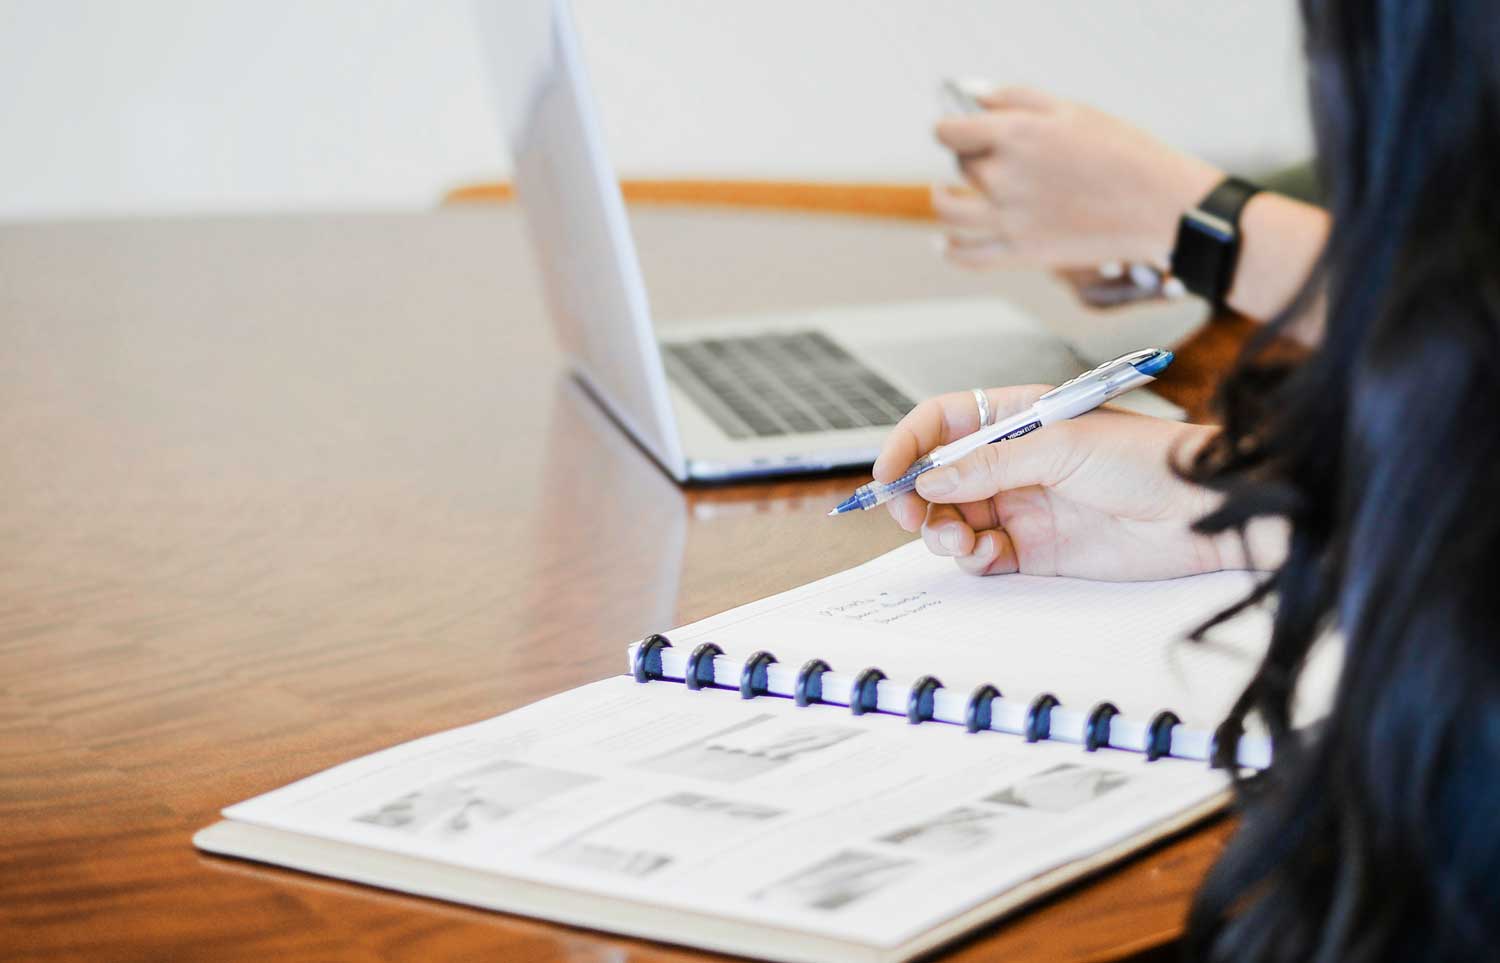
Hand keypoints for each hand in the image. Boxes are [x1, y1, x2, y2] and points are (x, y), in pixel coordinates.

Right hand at [874, 385, 1249, 580]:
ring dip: (941, 531)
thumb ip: (990, 465)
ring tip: (956, 539)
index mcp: (1016, 418)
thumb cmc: (1148, 459)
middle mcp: (1012, 462)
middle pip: (938, 477)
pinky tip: (985, 554)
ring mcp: (1022, 506)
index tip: (887, 474)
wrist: (1203, 514)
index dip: (909, 444)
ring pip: (953, 519)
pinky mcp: (1035, 550)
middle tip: (912, 516)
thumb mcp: (1061, 446)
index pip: (943, 423)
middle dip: (917, 497)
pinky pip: (982, 555)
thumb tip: (930, 480)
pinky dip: (971, 558)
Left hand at [931, 87, 1223, 268]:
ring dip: (943, 200)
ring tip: (945, 193)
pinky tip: (946, 241)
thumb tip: (973, 98)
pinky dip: (951, 250)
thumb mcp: (1070, 109)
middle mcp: (1003, 178)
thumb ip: (1015, 99)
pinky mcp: (1021, 253)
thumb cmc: (1122, 151)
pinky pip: (967, 256)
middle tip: (994, 156)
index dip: (951, 127)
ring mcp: (1009, 219)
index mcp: (1014, 136)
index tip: (957, 128)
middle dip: (971, 156)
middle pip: (962, 165)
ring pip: (949, 212)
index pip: (950, 131)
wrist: (1159, 204)